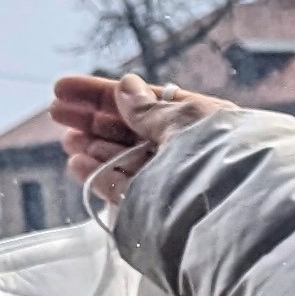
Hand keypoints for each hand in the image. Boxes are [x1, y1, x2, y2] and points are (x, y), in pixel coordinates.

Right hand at [51, 73, 224, 205]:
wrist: (238, 206)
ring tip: (66, 137)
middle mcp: (188, 149)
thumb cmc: (217, 152)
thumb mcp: (183, 119)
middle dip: (94, 119)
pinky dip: (102, 175)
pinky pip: (127, 188)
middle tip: (56, 111)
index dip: (104, 94)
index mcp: (200, 122)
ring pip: (127, 159)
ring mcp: (175, 180)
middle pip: (132, 130)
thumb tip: (126, 85)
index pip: (146, 102)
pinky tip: (77, 162)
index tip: (64, 87)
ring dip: (95, 146)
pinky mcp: (161, 209)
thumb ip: (150, 108)